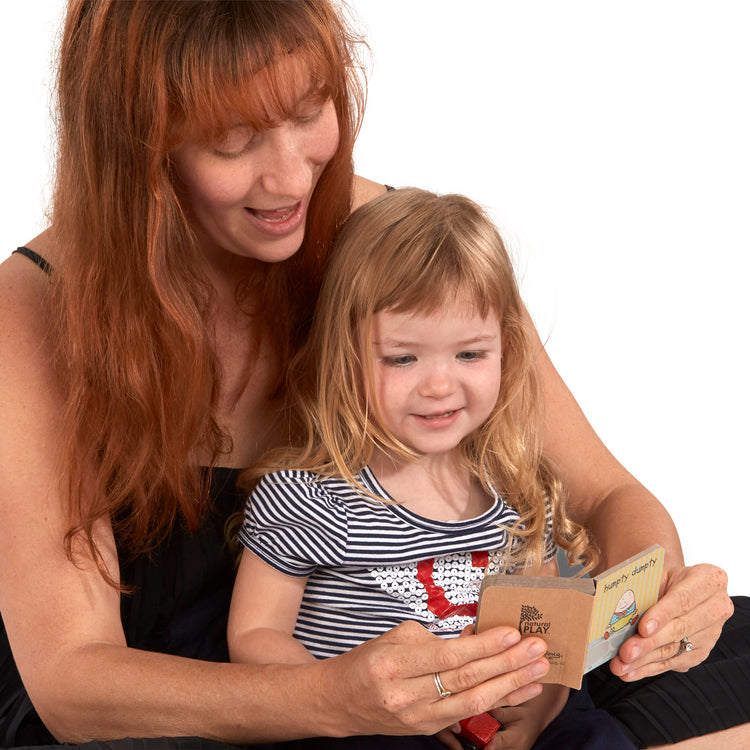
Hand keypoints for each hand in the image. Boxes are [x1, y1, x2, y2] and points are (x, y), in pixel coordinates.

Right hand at [318, 620, 549, 737]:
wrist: (338, 701)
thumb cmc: (366, 662)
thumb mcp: (393, 638)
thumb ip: (433, 638)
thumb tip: (474, 635)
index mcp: (394, 665)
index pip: (448, 657)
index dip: (483, 646)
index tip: (511, 633)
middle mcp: (407, 696)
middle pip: (466, 680)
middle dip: (507, 663)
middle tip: (536, 647)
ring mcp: (419, 718)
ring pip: (473, 701)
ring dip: (510, 685)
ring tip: (538, 670)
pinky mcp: (428, 730)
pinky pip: (469, 713)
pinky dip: (497, 700)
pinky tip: (520, 690)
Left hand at [610, 562, 732, 680]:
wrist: (680, 588)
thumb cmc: (666, 578)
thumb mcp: (658, 574)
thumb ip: (646, 589)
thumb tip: (620, 608)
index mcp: (709, 580)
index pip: (683, 600)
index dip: (662, 615)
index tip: (642, 628)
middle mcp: (716, 608)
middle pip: (679, 629)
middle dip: (650, 643)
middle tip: (626, 652)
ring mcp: (711, 633)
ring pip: (675, 649)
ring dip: (645, 660)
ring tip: (621, 666)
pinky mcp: (701, 652)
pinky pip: (673, 662)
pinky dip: (649, 668)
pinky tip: (630, 672)